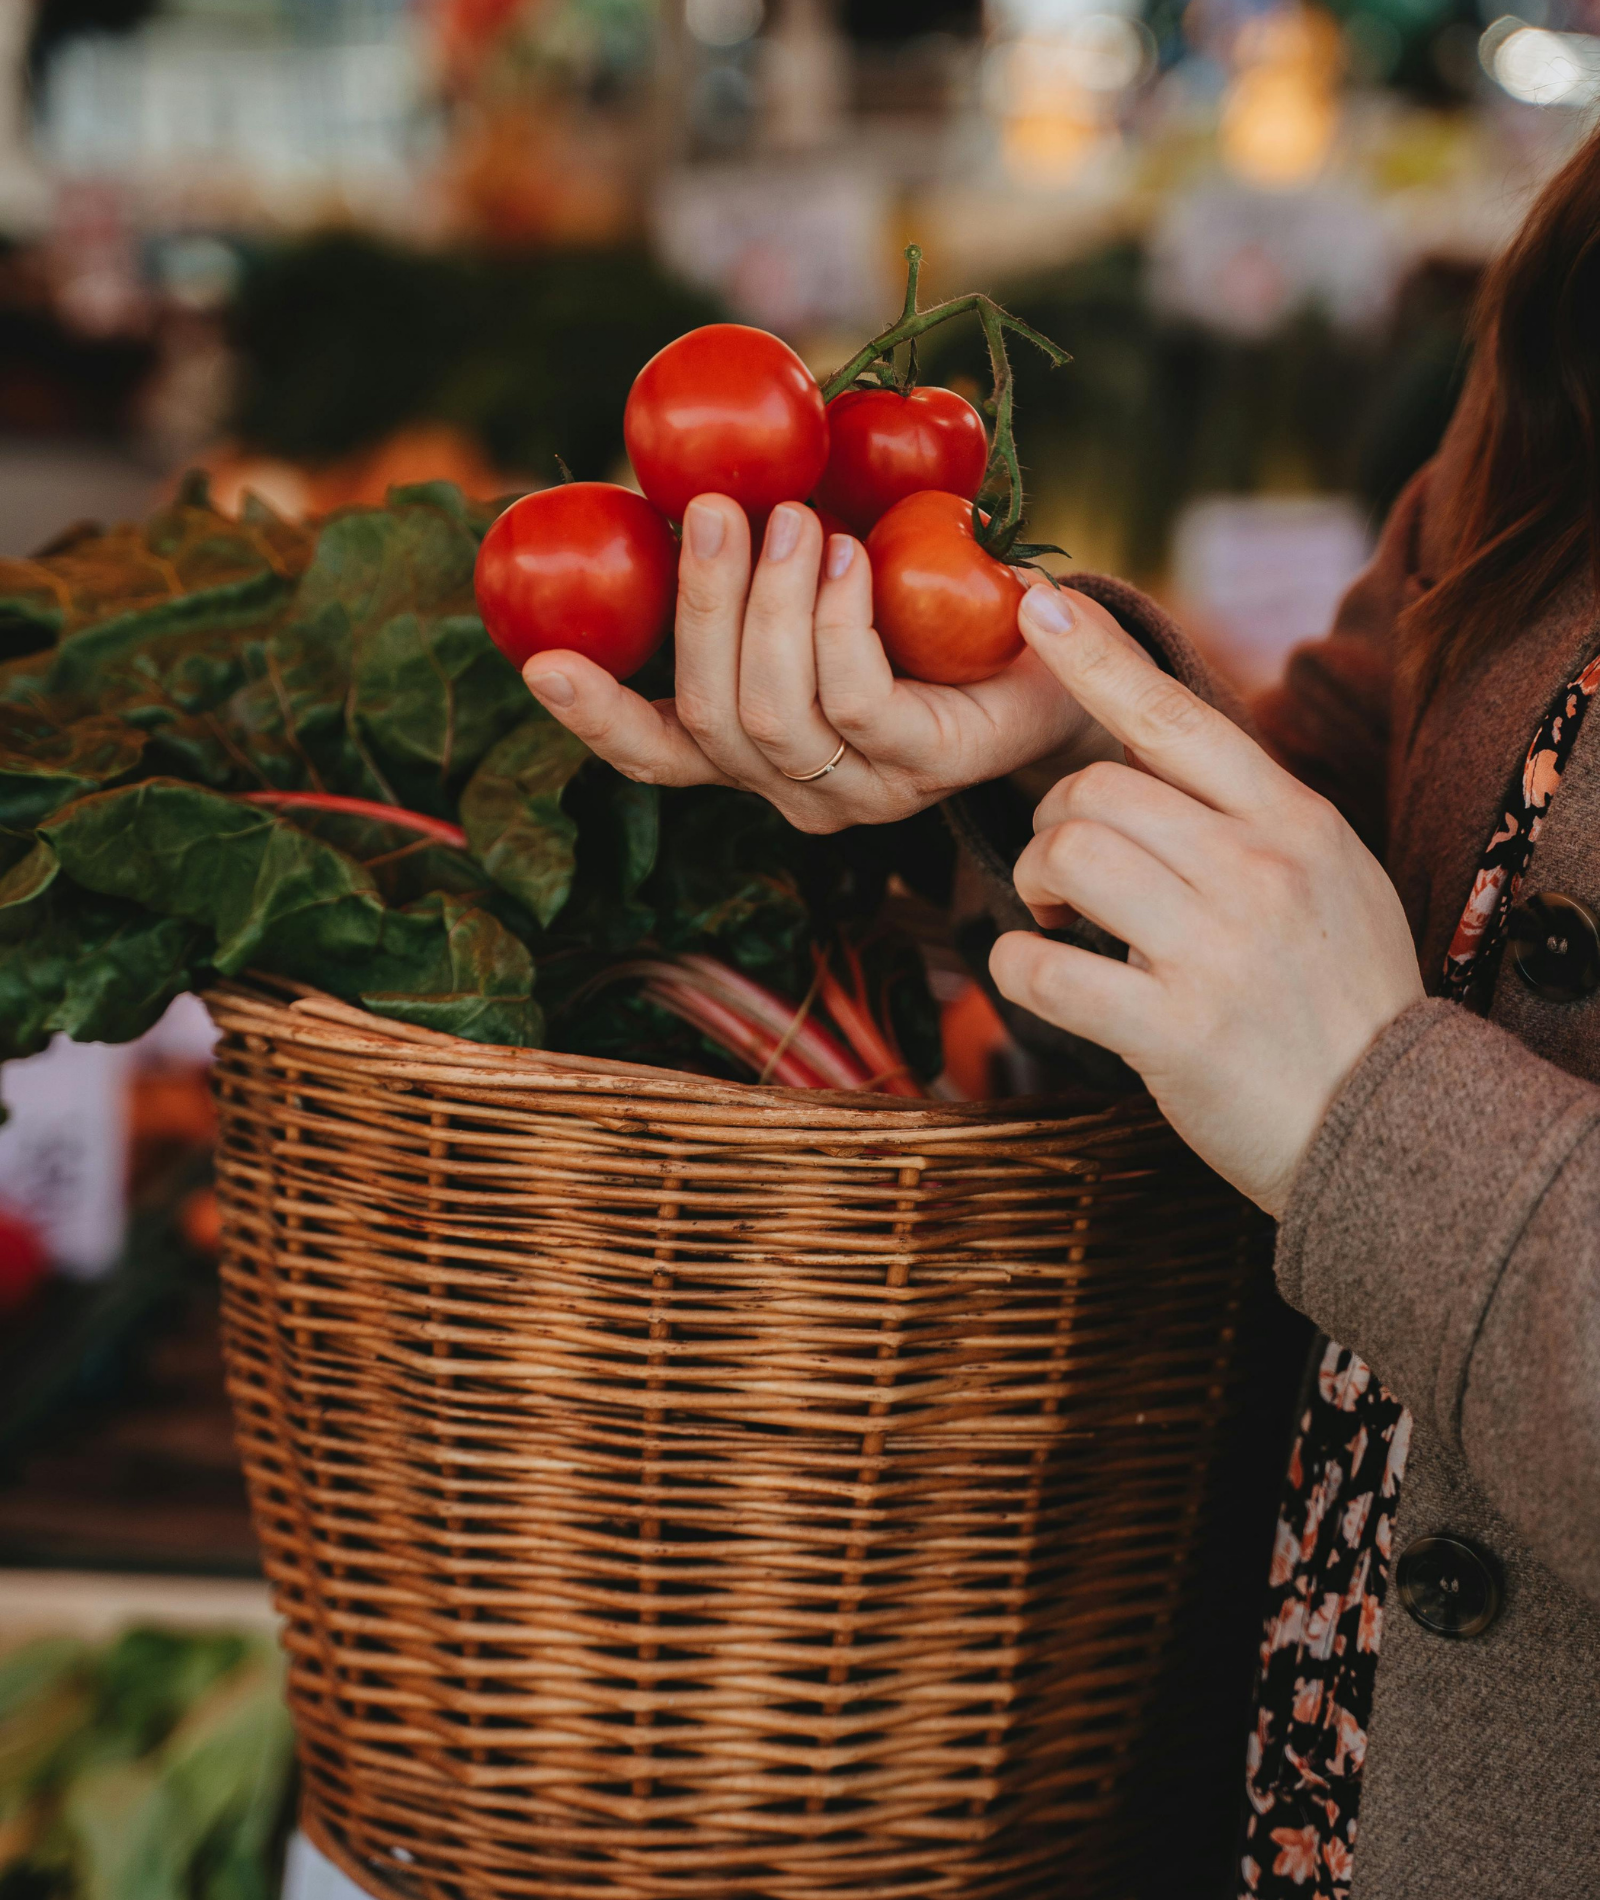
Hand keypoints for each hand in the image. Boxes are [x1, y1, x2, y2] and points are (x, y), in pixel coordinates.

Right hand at [520, 493, 1124, 833]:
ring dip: (768, 606)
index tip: (541, 662)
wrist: (1066, 653)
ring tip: (790, 519)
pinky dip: (838, 620)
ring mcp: (863, 789)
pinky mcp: (928, 765)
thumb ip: (760, 555)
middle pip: (711, 719)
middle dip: (700, 607)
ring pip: (774, 715)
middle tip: (716, 510)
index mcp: (757, 752)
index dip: (596, 717)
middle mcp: (798, 788)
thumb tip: (687, 472)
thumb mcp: (829, 576)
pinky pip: (855, 699)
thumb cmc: (932, 605)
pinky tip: (850, 556)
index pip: (658, 755)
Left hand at [989, 604, 1423, 1216]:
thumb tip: (1155, 741)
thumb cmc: (1340, 996)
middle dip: (1052, 819)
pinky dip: (1017, 965)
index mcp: (1295, 822)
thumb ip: (1252, 812)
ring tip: (1054, 915)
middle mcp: (1258, 870)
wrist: (1389, 1127)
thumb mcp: (1330, 876)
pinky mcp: (1175, 1031)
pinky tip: (1036, 972)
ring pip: (1069, 855)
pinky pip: (1045, 969)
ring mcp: (1218, 949)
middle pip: (1097, 788)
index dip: (1099, 656)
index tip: (1042, 604)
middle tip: (1060, 869)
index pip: (1178, 716)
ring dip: (1035, 881)